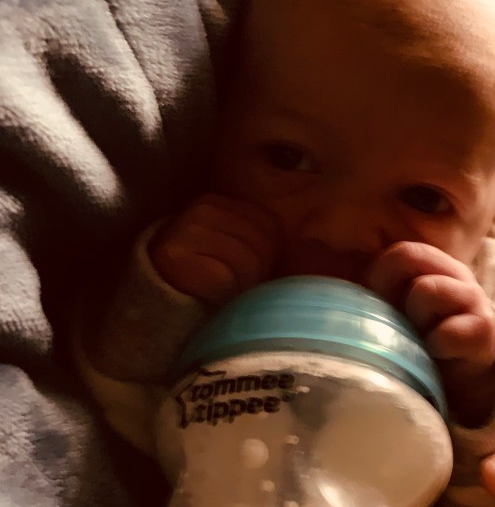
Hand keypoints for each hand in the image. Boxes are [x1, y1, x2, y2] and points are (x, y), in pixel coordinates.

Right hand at [149, 194, 279, 304]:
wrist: (162, 303)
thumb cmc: (212, 280)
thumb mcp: (243, 252)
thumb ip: (269, 242)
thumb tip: (319, 245)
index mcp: (221, 202)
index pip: (271, 227)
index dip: (269, 257)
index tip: (248, 272)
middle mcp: (203, 208)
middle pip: (264, 244)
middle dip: (257, 272)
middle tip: (234, 285)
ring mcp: (188, 229)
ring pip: (250, 261)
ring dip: (242, 286)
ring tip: (224, 291)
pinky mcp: (176, 255)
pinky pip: (227, 278)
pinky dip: (226, 294)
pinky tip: (211, 295)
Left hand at [367, 241, 494, 424]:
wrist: (471, 379)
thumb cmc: (426, 343)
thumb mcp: (401, 315)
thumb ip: (378, 298)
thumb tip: (329, 298)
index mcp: (433, 265)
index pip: (397, 252)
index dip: (378, 278)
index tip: (381, 309)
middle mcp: (455, 274)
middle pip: (407, 255)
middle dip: (392, 293)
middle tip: (401, 324)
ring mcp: (472, 299)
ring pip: (426, 289)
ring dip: (415, 321)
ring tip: (422, 341)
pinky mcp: (483, 330)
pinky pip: (446, 332)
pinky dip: (436, 348)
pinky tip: (439, 356)